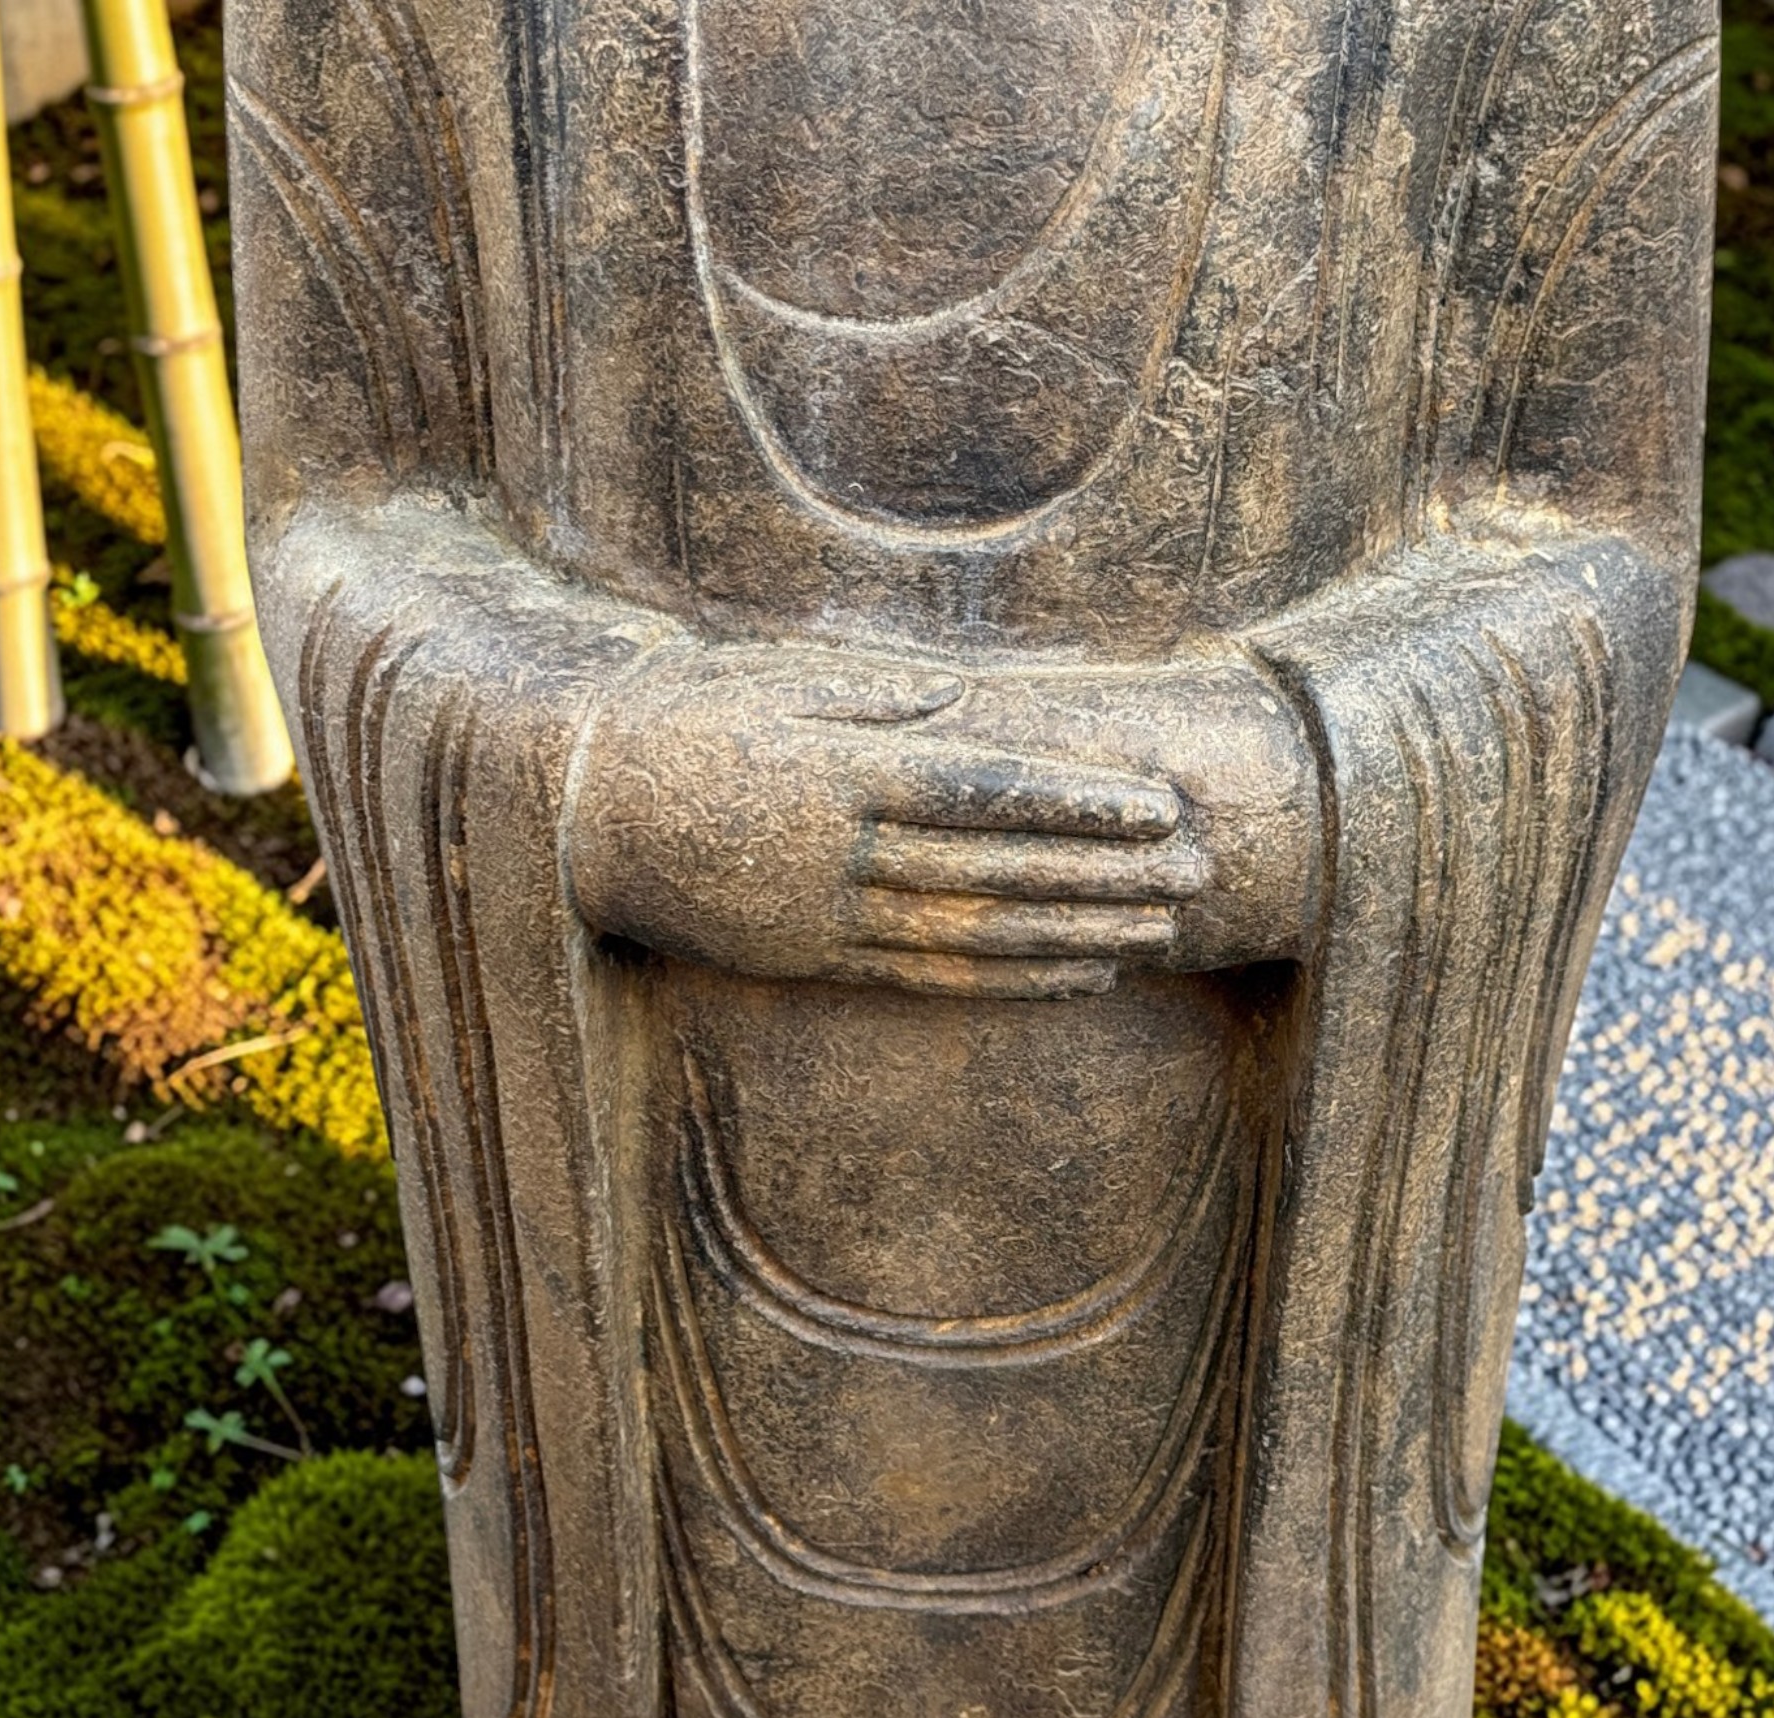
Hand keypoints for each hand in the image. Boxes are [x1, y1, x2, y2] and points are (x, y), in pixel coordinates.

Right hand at [566, 639, 1317, 997]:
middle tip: (1197, 871)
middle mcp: (844, 852)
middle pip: (1001, 869)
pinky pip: (932, 979)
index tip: (1158, 804)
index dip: (1079, 801)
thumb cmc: (682, 724)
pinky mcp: (815, 962)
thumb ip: (877, 695)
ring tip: (1161, 929)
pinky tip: (1082, 975)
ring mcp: (829, 917)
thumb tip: (972, 702)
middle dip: (1107, 871)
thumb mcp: (772, 680)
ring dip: (1080, 933)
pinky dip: (1015, 981)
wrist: (577, 816)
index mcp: (841, 769)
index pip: (986, 789)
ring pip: (978, 934)